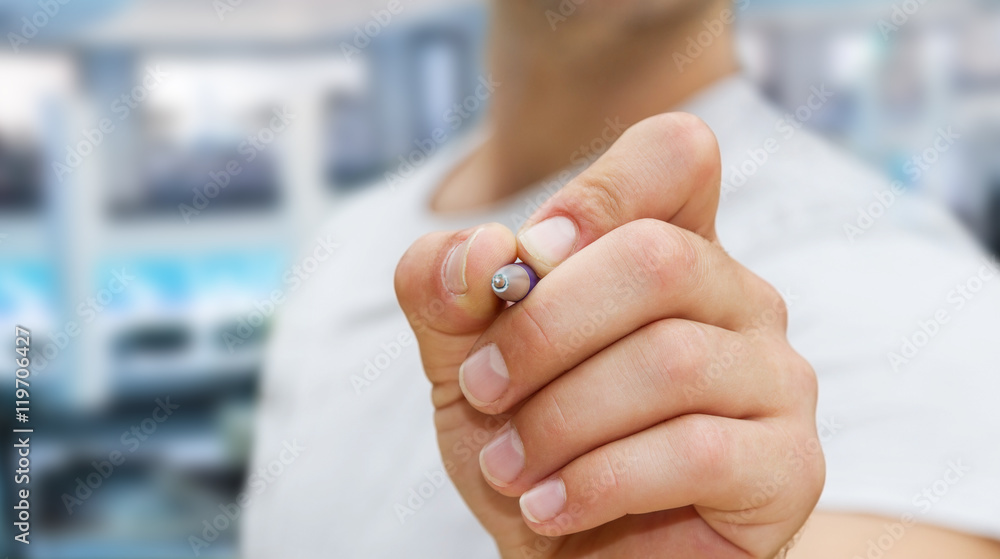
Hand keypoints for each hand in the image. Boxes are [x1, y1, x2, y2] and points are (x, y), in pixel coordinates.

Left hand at [395, 113, 823, 557]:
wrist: (571, 557)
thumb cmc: (532, 446)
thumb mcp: (465, 361)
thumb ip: (448, 291)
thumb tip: (479, 248)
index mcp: (670, 250)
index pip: (675, 154)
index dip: (594, 193)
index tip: (526, 262)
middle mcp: (738, 298)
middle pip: (655, 258)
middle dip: (543, 331)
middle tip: (484, 392)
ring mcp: (776, 378)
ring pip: (668, 362)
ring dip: (560, 421)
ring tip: (512, 469)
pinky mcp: (790, 466)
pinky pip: (696, 451)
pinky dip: (598, 482)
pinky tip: (553, 509)